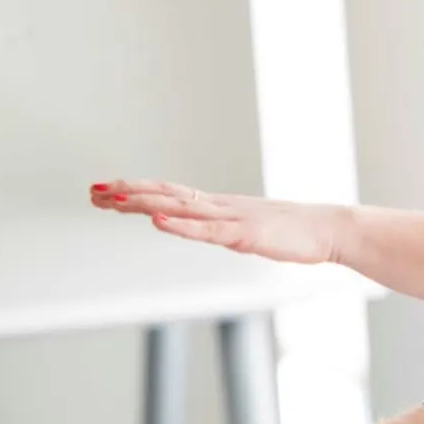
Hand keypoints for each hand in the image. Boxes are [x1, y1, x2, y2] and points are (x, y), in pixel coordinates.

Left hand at [89, 180, 348, 264]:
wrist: (329, 228)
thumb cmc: (295, 232)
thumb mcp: (251, 230)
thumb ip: (226, 228)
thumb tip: (208, 230)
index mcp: (220, 206)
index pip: (171, 194)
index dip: (137, 190)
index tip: (107, 188)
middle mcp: (221, 207)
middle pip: (167, 196)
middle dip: (128, 193)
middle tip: (94, 190)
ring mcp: (232, 219)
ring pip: (181, 208)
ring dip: (145, 204)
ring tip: (114, 199)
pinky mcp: (245, 235)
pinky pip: (208, 231)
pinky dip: (181, 226)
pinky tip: (158, 222)